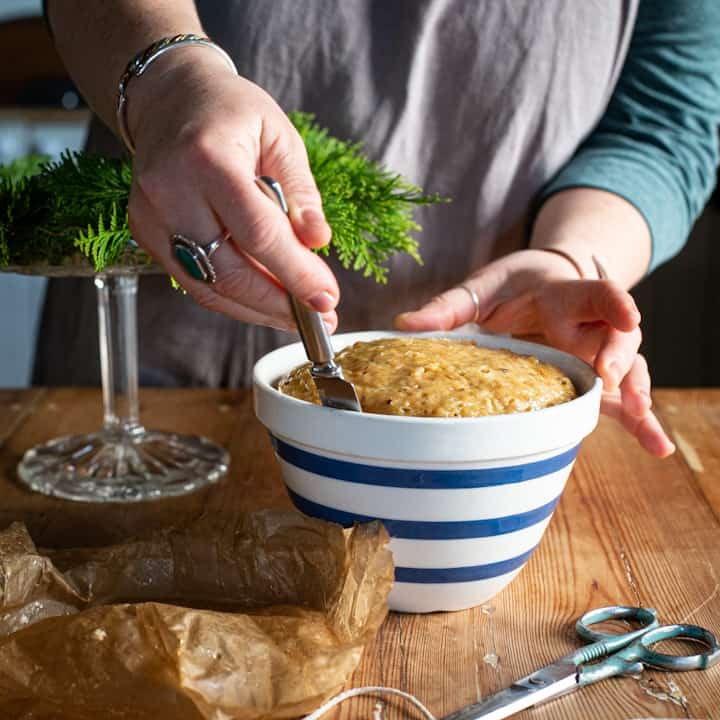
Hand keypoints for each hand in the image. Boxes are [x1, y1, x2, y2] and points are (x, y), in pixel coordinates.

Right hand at [126, 51, 337, 330]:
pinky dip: (234, 299)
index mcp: (207, 158)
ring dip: (259, 310)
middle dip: (279, 304)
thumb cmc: (232, 113)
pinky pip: (195, 283)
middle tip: (320, 319)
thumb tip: (317, 243)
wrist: (170, 99)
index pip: (258, 234)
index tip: (328, 299)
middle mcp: (170, 191)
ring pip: (210, 288)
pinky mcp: (146, 234)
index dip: (296, 274)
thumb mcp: (280, 137)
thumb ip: (300, 192)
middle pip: (230, 273)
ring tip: (299, 317)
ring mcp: (151, 217)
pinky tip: (266, 301)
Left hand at [395, 249, 674, 457]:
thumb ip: (448, 307)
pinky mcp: (596, 378)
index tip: (625, 314)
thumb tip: (402, 324)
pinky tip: (657, 447)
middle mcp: (588, 325)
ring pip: (629, 371)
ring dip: (635, 394)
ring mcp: (597, 353)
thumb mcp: (482, 288)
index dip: (611, 303)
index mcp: (562, 296)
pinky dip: (640, 422)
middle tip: (608, 376)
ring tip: (640, 418)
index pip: (594, 294)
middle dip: (617, 356)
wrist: (545, 282)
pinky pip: (620, 400)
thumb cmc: (514, 287)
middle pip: (617, 337)